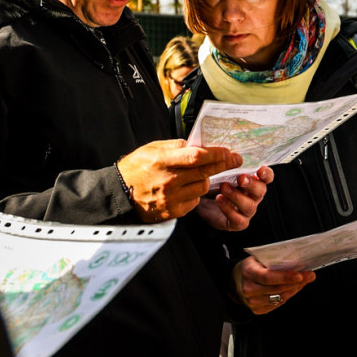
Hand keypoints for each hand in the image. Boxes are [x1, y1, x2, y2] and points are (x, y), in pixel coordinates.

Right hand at [117, 139, 241, 222]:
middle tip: (236, 159)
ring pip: (202, 187)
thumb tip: (197, 145)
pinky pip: (194, 201)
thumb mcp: (152, 149)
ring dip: (205, 179)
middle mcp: (168, 181)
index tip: (228, 151)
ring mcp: (171, 198)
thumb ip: (176, 146)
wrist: (120, 193)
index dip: (215, 154)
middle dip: (224, 164)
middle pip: (204, 172)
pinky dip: (194, 194)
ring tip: (199, 174)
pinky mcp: (172, 211)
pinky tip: (187, 188)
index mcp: (162, 161)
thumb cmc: (136, 168)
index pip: (196, 156)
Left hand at [195, 166, 273, 231]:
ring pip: (250, 206)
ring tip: (223, 187)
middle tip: (240, 178)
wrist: (202, 202)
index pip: (267, 177)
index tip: (260, 170)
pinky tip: (219, 199)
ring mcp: (246, 210)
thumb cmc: (213, 183)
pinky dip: (229, 209)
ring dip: (237, 196)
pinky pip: (238, 219)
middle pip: (261, 191)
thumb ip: (223, 160)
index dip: (266, 174)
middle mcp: (253, 196)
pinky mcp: (237, 222)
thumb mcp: (218, 169)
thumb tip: (218, 145)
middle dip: (251, 184)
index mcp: (252, 180)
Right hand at [232, 256, 314, 314]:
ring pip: (280, 298)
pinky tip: (292, 289)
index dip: (286, 277)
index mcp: (248, 273)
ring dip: (294, 290)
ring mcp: (253, 302)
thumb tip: (296, 263)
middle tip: (310, 275)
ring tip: (304, 281)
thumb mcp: (256, 260)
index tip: (301, 275)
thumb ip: (272, 262)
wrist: (233, 283)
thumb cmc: (249, 268)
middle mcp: (249, 290)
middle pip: (277, 288)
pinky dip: (287, 296)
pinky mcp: (257, 310)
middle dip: (297, 282)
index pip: (269, 277)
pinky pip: (277, 304)